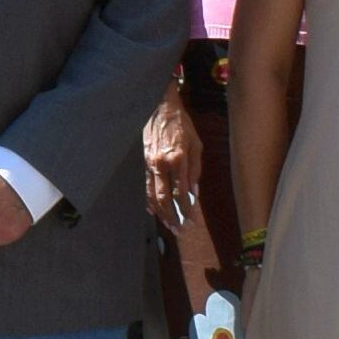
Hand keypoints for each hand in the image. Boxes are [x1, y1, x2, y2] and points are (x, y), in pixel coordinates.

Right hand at [142, 95, 201, 230]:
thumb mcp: (196, 144)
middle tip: (180, 230)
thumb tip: (193, 192)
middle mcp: (161, 164)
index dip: (187, 209)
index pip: (181, 192)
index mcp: (177, 159)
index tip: (193, 220)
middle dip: (172, 217)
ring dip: (160, 213)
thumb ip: (196, 169)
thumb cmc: (182, 125)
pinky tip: (153, 211)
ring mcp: (149, 165)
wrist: (161, 108)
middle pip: (165, 199)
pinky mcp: (143, 163)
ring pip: (153, 195)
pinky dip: (149, 201)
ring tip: (169, 225)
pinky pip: (145, 186)